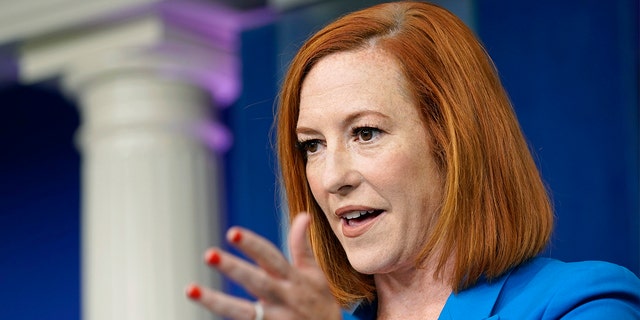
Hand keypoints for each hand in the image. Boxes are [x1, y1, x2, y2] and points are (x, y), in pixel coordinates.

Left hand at [185, 213, 342, 319]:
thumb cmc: (319, 304)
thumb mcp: (315, 275)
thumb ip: (303, 247)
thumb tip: (303, 215)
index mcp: (293, 279)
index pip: (271, 257)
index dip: (252, 245)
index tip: (232, 232)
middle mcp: (283, 297)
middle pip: (255, 281)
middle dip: (233, 268)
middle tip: (209, 254)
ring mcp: (275, 319)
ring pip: (243, 311)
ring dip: (216, 301)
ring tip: (190, 290)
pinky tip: (204, 317)